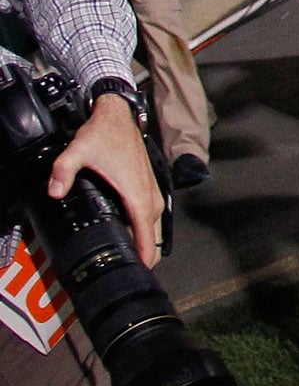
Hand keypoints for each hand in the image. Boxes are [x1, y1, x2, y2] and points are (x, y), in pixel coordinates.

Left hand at [50, 95, 163, 268]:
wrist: (119, 114)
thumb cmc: (104, 133)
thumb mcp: (77, 151)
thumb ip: (63, 172)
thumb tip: (55, 192)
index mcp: (136, 191)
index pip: (146, 230)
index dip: (146, 253)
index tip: (143, 270)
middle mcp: (148, 192)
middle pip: (154, 232)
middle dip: (148, 253)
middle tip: (135, 271)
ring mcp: (151, 187)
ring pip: (156, 222)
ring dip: (149, 239)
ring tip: (137, 256)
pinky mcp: (148, 183)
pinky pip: (153, 212)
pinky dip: (148, 225)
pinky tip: (136, 231)